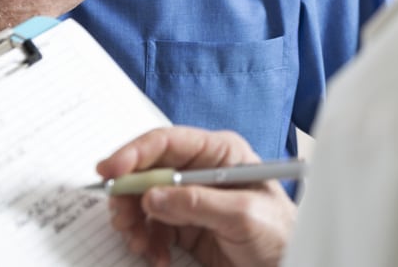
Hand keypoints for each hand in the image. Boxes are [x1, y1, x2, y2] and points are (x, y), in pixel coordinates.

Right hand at [98, 127, 294, 266]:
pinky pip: (151, 228)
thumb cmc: (279, 233)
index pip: (166, 142)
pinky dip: (147, 242)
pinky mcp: (185, 225)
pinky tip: (157, 256)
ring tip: (142, 245)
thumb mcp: (242, 215)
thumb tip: (151, 197)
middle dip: (128, 195)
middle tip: (121, 219)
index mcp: (218, 152)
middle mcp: (199, 170)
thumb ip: (196, 203)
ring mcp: (190, 198)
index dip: (134, 153)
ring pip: (143, 201)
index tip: (110, 172)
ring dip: (135, 224)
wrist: (287, 266)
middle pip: (147, 171)